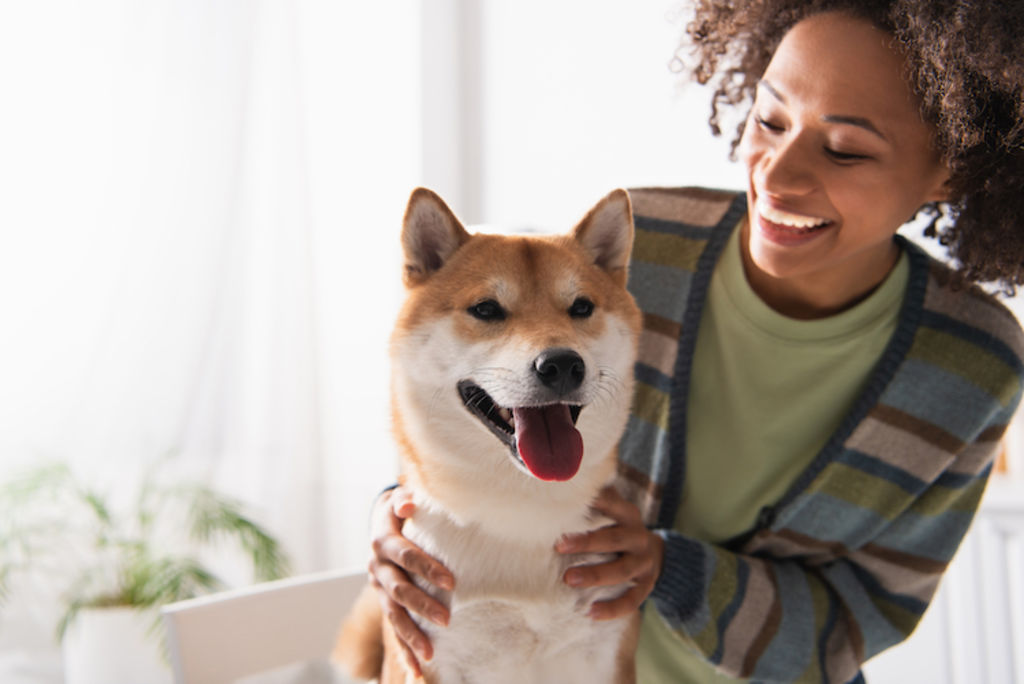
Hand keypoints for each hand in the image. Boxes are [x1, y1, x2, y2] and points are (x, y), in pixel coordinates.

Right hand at [367, 486, 454, 676]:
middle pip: (398, 590)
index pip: (405, 555)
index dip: (426, 567)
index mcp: (383, 540)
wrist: (382, 522)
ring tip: (429, 654)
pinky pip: (393, 629)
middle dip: (421, 606)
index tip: (451, 580)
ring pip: (393, 615)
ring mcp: (379, 587)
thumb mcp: (401, 498)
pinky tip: (417, 671)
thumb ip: (405, 500)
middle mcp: (377, 566)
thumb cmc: (403, 508)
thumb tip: (408, 505)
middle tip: (446, 620)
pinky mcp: (384, 602)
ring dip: (410, 636)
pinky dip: (404, 651)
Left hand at [555, 485, 663, 619]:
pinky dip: (612, 608)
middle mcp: (638, 537)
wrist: (653, 553)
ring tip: (569, 579)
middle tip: (558, 545)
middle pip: (614, 538)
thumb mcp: (611, 511)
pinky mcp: (646, 586)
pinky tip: (591, 613)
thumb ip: (592, 501)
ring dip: (595, 574)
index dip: (590, 506)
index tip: (562, 509)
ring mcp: (644, 563)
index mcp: (628, 514)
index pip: (611, 505)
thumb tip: (552, 488)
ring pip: (622, 570)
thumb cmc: (616, 529)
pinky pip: (632, 600)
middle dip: (586, 542)